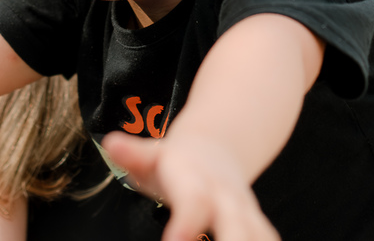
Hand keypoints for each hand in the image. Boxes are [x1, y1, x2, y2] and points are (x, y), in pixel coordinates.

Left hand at [102, 131, 279, 240]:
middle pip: (236, 224)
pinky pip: (264, 237)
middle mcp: (225, 196)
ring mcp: (243, 211)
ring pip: (258, 232)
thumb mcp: (153, 156)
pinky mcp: (254, 223)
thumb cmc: (176, 162)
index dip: (185, 226)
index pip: (193, 203)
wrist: (217, 147)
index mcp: (195, 181)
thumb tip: (110, 143)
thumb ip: (133, 154)